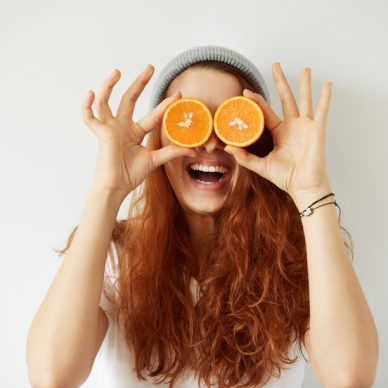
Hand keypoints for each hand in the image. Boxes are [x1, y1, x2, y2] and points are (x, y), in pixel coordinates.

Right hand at [82, 65, 194, 199]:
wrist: (117, 186)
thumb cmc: (131, 174)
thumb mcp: (155, 160)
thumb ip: (172, 152)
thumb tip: (194, 150)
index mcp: (136, 132)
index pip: (153, 115)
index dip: (165, 105)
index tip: (178, 94)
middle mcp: (122, 126)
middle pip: (130, 99)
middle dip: (140, 83)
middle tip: (151, 67)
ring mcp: (110, 128)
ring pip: (107, 102)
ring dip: (109, 86)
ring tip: (117, 71)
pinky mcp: (101, 133)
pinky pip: (89, 117)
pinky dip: (87, 105)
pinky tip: (91, 93)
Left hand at [224, 62, 332, 201]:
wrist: (302, 186)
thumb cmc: (285, 177)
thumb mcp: (261, 165)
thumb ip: (244, 157)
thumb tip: (226, 147)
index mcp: (279, 133)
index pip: (266, 111)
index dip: (256, 101)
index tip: (246, 92)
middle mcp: (292, 126)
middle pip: (285, 98)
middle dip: (280, 82)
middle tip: (275, 65)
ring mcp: (306, 126)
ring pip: (304, 99)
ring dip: (304, 84)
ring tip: (305, 68)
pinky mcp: (317, 129)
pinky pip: (322, 110)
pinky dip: (325, 97)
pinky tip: (327, 83)